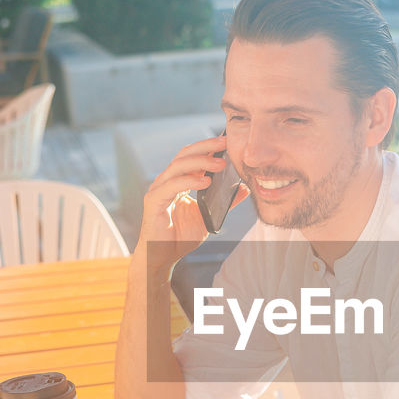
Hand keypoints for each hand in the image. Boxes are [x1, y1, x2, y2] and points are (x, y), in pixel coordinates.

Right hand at [138, 134, 248, 269]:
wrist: (161, 256)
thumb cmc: (180, 237)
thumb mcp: (208, 216)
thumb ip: (224, 202)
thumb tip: (245, 189)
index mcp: (177, 181)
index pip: (191, 156)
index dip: (207, 147)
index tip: (227, 141)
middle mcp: (166, 181)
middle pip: (184, 155)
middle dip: (205, 147)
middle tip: (225, 143)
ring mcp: (158, 190)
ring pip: (178, 166)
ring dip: (201, 163)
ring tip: (220, 164)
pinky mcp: (153, 201)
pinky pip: (172, 186)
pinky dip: (189, 181)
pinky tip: (205, 181)